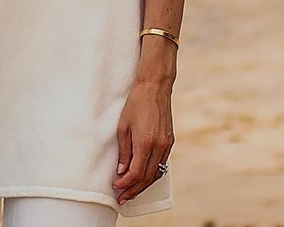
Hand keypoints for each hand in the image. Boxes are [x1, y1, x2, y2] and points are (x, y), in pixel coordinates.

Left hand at [112, 79, 173, 204]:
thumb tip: (122, 171)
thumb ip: (124, 151)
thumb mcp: (123, 126)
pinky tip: (143, 178)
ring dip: (143, 185)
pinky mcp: (170, 142)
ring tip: (131, 192)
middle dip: (134, 190)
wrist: (154, 88)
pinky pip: (161, 164)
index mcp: (145, 143)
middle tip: (122, 198)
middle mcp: (159, 147)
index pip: (136, 173)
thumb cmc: (135, 103)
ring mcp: (166, 145)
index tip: (116, 187)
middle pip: (147, 178)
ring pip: (156, 174)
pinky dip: (152, 174)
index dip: (125, 183)